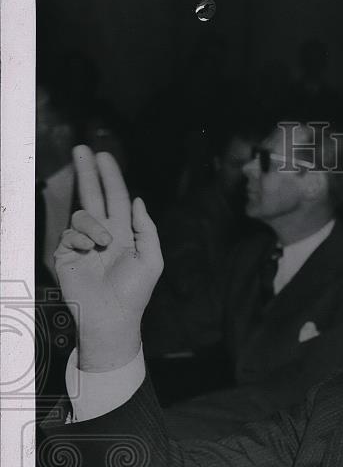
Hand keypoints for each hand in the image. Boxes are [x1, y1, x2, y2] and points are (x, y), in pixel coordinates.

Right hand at [54, 145, 162, 371]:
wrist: (112, 317)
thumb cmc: (135, 293)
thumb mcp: (152, 259)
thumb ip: (145, 229)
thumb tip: (137, 200)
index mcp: (123, 235)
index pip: (115, 199)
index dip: (110, 178)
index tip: (103, 156)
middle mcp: (102, 236)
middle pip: (93, 196)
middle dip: (87, 173)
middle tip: (82, 150)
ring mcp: (83, 245)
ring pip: (82, 215)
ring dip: (94, 224)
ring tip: (103, 242)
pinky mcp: (66, 255)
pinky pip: (70, 233)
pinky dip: (81, 238)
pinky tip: (89, 251)